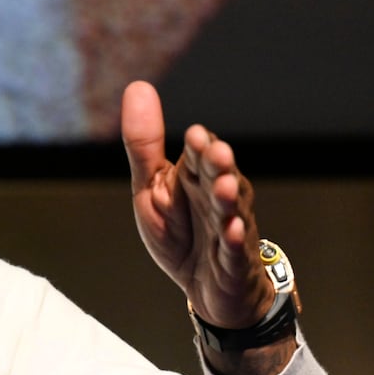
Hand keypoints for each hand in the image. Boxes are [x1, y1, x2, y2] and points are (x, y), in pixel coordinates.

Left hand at [121, 80, 276, 329]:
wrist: (206, 288)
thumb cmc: (181, 232)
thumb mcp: (152, 189)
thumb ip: (145, 145)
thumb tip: (138, 86)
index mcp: (195, 178)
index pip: (198, 157)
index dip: (199, 149)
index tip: (195, 135)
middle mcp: (217, 198)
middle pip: (219, 178)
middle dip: (219, 167)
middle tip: (217, 153)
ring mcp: (229, 229)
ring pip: (231, 211)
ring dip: (229, 199)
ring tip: (225, 188)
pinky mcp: (234, 262)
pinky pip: (235, 251)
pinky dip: (234, 243)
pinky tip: (233, 232)